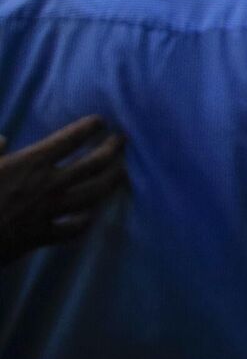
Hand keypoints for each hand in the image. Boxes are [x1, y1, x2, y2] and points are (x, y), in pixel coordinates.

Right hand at [0, 116, 125, 264]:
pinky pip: (73, 229)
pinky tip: (90, 216)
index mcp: (30, 162)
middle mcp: (47, 184)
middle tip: (122, 141)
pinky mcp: (41, 236)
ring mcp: (48, 211)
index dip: (90, 127)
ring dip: (112, 181)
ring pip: (93, 194)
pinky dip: (85, 221)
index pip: (71, 138)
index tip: (101, 122)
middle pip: (94, 163)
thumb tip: (1, 140)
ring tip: (122, 172)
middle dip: (112, 149)